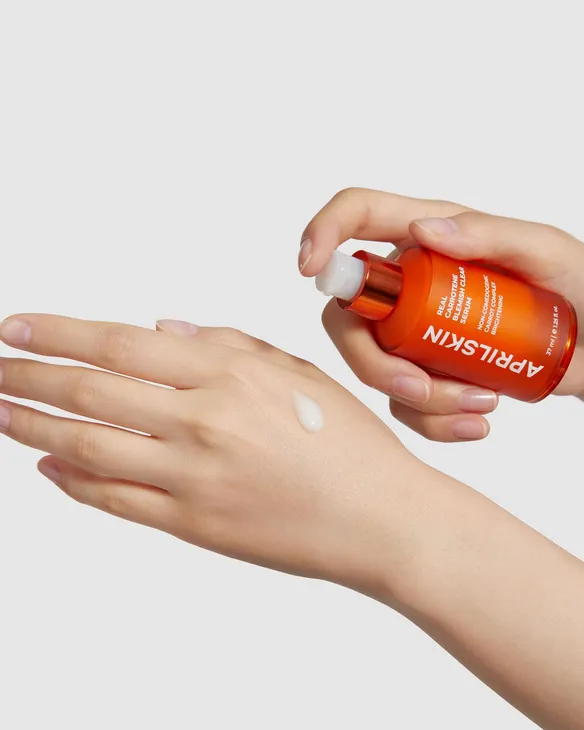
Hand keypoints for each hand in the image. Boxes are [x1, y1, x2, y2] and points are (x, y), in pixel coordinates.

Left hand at [0, 314, 419, 593]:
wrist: (380, 518)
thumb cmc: (349, 441)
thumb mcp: (295, 372)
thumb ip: (225, 344)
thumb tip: (158, 329)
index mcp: (230, 374)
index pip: (120, 343)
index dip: (59, 333)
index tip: (18, 327)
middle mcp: (203, 421)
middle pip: (90, 392)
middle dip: (27, 376)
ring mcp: (194, 477)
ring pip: (87, 447)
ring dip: (33, 426)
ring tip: (0, 412)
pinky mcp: (193, 525)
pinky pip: (115, 501)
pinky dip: (72, 482)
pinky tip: (47, 466)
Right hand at [300, 188, 583, 441]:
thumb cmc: (579, 288)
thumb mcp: (544, 251)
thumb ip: (488, 233)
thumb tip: (420, 231)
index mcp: (430, 238)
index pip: (358, 216)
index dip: (323, 233)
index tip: (310, 268)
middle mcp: (411, 284)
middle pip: (349, 316)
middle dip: (373, 361)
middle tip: (418, 386)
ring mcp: (415, 331)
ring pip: (375, 368)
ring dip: (420, 399)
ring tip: (482, 403)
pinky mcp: (429, 372)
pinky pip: (406, 405)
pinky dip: (436, 422)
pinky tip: (479, 422)